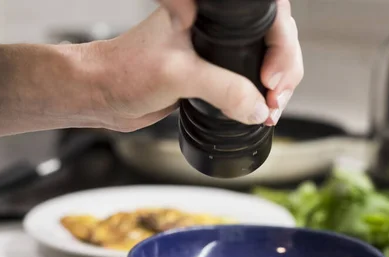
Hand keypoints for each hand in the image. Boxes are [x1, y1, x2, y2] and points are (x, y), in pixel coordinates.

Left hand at [89, 0, 302, 131]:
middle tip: (273, 100)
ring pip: (264, 63)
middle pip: (274, 40)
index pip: (268, 18)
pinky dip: (259, 99)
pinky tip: (260, 113)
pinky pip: (247, 83)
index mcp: (210, 12)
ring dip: (275, 90)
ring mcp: (216, 51)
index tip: (270, 80)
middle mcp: (217, 27)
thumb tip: (259, 108)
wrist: (103, 95)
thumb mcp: (180, 75)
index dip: (281, 48)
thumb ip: (223, 89)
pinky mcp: (212, 74)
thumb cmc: (125, 70)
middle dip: (285, 72)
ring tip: (269, 111)